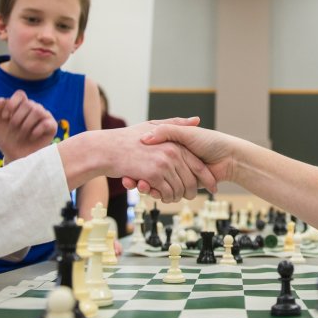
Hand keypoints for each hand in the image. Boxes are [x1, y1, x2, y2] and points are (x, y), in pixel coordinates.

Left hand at [0, 90, 57, 162]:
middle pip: (28, 103)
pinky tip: (31, 137)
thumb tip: (1, 100)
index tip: (5, 117)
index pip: (20, 94)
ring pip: (38, 111)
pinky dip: (36, 131)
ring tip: (21, 134)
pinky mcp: (52, 126)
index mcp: (22, 105)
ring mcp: (45, 116)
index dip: (12, 103)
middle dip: (17, 118)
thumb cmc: (7, 138)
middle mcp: (34, 108)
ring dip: (26, 125)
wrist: (16, 156)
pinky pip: (46, 123)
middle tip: (12, 129)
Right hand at [89, 118, 217, 201]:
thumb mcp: (154, 125)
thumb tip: (197, 119)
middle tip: (186, 197)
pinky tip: (158, 195)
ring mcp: (163, 163)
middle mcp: (173, 152)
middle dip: (191, 192)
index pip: (198, 165)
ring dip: (175, 197)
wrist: (105, 149)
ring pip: (179, 190)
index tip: (212, 189)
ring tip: (170, 197)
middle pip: (191, 181)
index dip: (207, 179)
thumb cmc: (128, 138)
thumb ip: (176, 124)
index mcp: (176, 143)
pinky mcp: (153, 174)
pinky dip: (164, 198)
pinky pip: (166, 193)